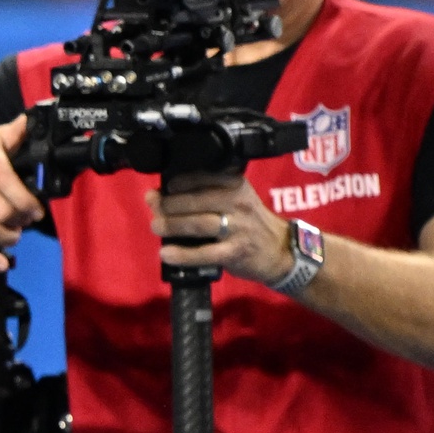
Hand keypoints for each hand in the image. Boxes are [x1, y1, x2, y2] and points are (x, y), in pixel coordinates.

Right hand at [0, 117, 45, 270]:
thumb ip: (14, 132)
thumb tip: (33, 120)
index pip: (8, 183)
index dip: (27, 202)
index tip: (37, 210)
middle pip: (0, 210)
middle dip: (20, 221)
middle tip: (27, 221)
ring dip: (6, 237)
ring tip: (15, 235)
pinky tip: (0, 263)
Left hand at [149, 173, 291, 285]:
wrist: (279, 250)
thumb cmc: (248, 222)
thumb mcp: (232, 201)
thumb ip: (198, 196)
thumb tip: (154, 195)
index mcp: (236, 185)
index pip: (203, 177)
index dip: (179, 183)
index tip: (163, 189)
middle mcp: (238, 203)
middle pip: (197, 201)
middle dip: (170, 205)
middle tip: (154, 209)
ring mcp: (238, 228)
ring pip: (199, 224)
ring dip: (172, 225)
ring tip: (156, 226)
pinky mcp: (235, 252)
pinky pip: (205, 253)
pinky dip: (183, 254)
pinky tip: (166, 254)